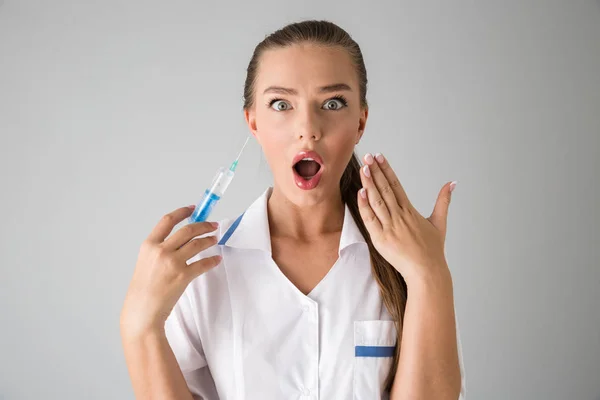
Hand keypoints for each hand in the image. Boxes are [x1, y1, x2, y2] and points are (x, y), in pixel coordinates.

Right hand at [120, 206, 221, 337]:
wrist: (141, 311)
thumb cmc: (143, 290)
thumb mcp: (145, 262)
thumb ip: (159, 250)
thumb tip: (179, 241)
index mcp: (149, 245)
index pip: (167, 221)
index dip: (182, 212)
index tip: (193, 209)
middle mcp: (160, 251)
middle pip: (187, 230)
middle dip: (203, 225)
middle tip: (213, 225)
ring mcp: (172, 263)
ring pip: (197, 244)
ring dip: (209, 240)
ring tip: (215, 239)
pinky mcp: (183, 276)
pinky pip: (203, 264)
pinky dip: (212, 260)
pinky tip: (217, 259)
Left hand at [357, 152, 455, 285]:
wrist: (427, 271)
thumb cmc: (432, 250)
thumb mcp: (439, 222)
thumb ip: (443, 201)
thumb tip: (452, 183)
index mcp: (410, 211)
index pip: (396, 185)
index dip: (387, 170)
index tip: (379, 157)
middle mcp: (400, 216)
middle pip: (385, 189)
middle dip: (375, 172)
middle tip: (368, 156)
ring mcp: (389, 227)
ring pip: (377, 201)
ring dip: (369, 184)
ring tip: (363, 169)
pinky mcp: (381, 239)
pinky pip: (370, 219)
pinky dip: (365, 206)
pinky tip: (360, 193)